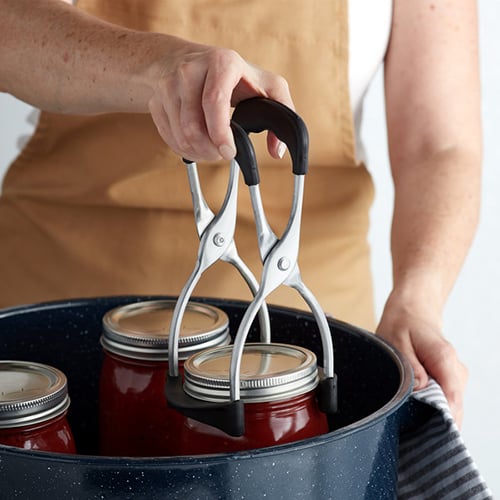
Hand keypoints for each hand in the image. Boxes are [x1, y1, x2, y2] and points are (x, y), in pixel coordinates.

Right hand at [147, 40, 292, 161]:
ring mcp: (168, 85)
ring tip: (212, 151)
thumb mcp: (265, 84)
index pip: (214, 102)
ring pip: (181, 136)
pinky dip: (185, 150)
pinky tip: (197, 146)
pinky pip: (169, 138)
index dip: (220, 133)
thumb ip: (283, 112)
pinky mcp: (156, 100)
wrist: (185, 60)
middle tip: (224, 154)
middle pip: (194, 126)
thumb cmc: (231, 76)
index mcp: (221, 63)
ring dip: (199, 153)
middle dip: (211, 150)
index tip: (230, 153)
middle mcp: (190, 70)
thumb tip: (278, 151)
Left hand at [376, 291, 467, 427]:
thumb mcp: (396, 341)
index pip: (452, 400)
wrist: (413, 310)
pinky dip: (432, 408)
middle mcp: (456, 370)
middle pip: (453, 409)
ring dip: (431, 415)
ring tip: (407, 418)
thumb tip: (421, 391)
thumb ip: (410, 366)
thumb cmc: (402, 324)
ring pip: (450, 408)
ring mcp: (456, 377)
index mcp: (444, 359)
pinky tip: (415, 409)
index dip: (442, 422)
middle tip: (408, 431)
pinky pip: (445, 402)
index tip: (425, 435)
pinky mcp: (450, 381)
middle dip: (433, 422)